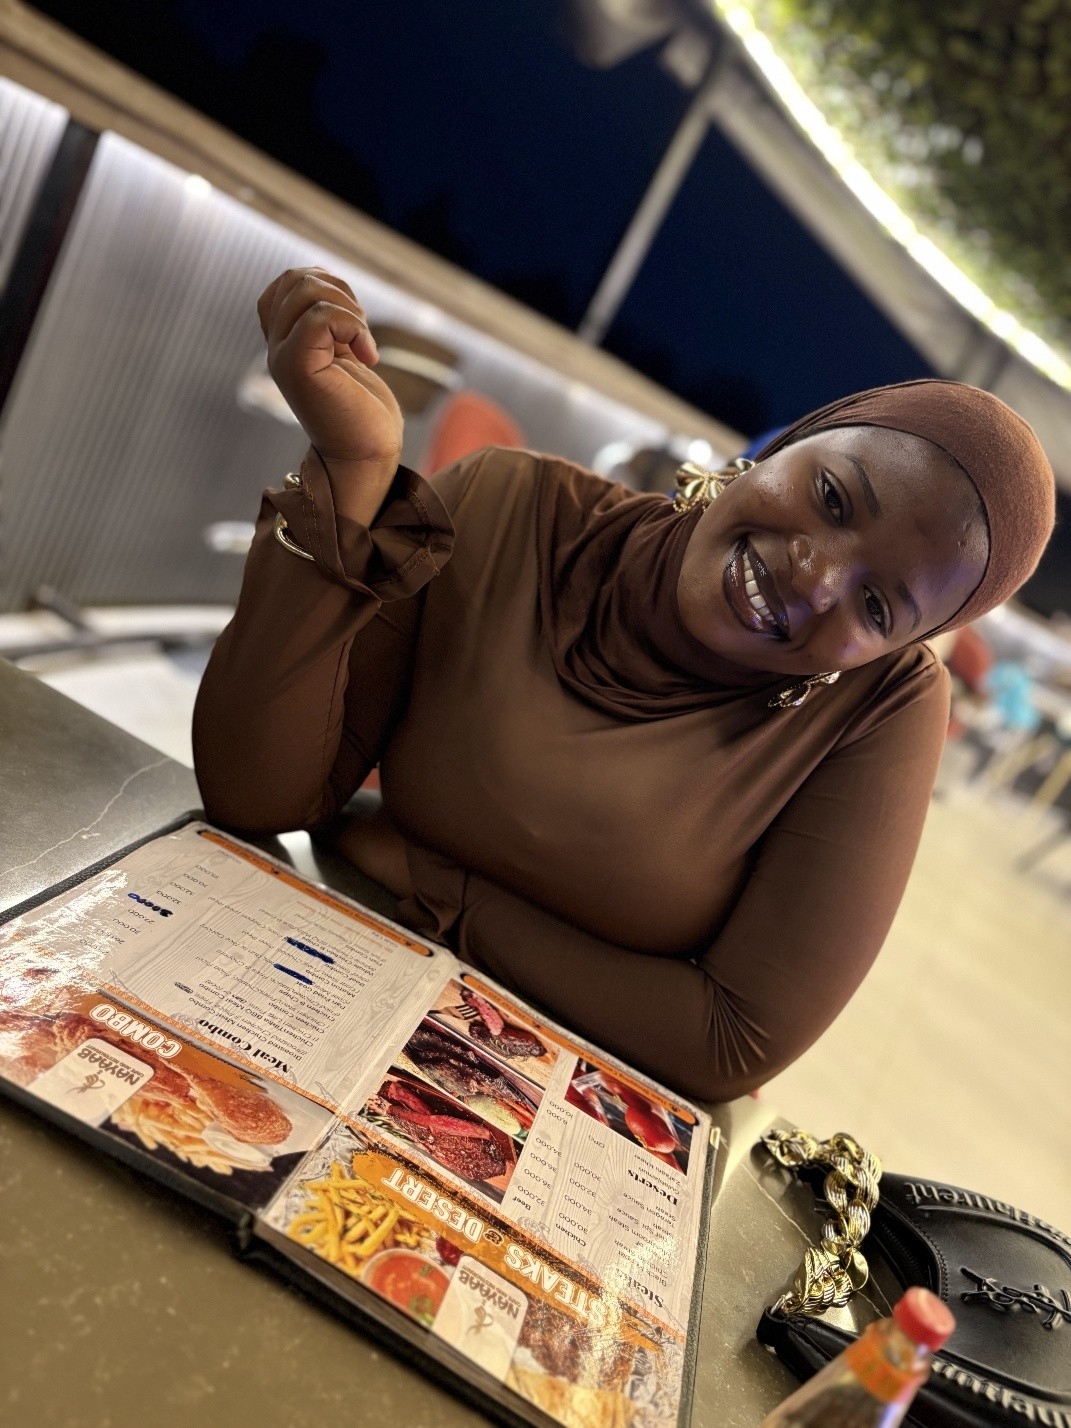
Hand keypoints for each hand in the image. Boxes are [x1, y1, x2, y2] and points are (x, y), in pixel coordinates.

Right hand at [257, 267, 402, 519]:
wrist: (367, 456)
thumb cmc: (363, 413)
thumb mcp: (345, 354)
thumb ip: (330, 323)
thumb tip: (326, 280)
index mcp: (285, 343)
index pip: (285, 283)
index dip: (323, 283)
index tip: (350, 319)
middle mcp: (277, 348)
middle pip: (295, 279)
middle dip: (338, 291)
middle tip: (360, 332)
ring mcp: (283, 358)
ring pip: (306, 291)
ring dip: (348, 309)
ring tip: (362, 344)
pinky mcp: (298, 369)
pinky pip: (320, 317)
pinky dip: (354, 327)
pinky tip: (369, 357)